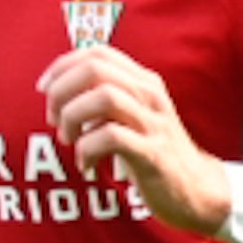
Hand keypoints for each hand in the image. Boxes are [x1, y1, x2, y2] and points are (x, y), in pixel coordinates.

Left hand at [42, 46, 228, 238]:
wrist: (197, 189)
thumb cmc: (153, 151)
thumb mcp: (132, 116)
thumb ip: (104, 98)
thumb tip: (58, 92)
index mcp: (143, 81)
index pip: (97, 53)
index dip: (63, 66)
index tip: (44, 90)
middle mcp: (150, 95)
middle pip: (95, 70)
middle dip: (62, 91)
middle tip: (55, 119)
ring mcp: (153, 123)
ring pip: (103, 98)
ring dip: (73, 118)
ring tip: (70, 139)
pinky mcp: (152, 154)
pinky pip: (111, 138)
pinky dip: (87, 150)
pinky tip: (86, 165)